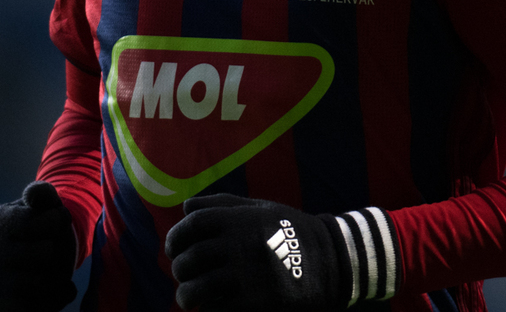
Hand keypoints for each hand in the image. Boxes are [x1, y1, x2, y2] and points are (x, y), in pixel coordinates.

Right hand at [0, 181, 78, 311]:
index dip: (57, 220)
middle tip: (52, 247)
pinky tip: (55, 287)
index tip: (54, 221)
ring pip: (47, 282)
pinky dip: (59, 296)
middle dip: (59, 249)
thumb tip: (35, 194)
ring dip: (61, 274)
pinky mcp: (3, 307)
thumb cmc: (36, 228)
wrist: (20, 266)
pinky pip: (45, 306)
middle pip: (46, 253)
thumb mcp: (40, 206)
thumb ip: (41, 193)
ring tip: (54, 266)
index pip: (42, 221)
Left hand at [164, 194, 348, 311]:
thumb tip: (185, 208)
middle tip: (184, 275)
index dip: (176, 237)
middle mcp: (238, 244)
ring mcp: (245, 275)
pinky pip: (216, 309)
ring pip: (197, 288)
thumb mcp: (260, 208)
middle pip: (190, 258)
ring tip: (187, 299)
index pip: (191, 225)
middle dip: (180, 269)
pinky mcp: (254, 302)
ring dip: (186, 295)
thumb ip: (222, 204)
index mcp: (238, 219)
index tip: (174, 250)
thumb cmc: (289, 232)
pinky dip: (208, 309)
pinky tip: (211, 306)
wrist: (332, 261)